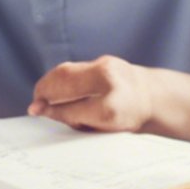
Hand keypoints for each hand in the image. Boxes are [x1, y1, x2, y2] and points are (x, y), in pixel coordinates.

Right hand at [29, 56, 156, 132]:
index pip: (72, 108)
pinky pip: (75, 68)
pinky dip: (61, 78)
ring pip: (67, 70)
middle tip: (35, 103)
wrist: (154, 97)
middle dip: (44, 91)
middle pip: (65, 81)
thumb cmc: (129, 118)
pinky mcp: (105, 60)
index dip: (51, 111)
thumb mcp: (106, 128)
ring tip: (41, 95)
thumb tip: (45, 110)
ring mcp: (108, 67)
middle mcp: (110, 82)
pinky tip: (56, 87)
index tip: (37, 112)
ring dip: (49, 82)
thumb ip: (77, 119)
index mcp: (113, 108)